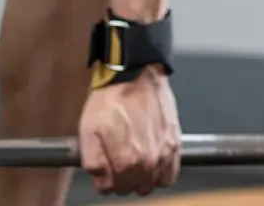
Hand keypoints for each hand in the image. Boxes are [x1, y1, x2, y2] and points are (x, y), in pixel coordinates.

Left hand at [78, 67, 180, 195]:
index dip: (104, 179)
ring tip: (134, 163)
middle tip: (117, 163)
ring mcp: (165, 154)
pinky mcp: (175, 144)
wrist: (135, 74)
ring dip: (142, 179)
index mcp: (125, 163)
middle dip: (122, 180)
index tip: (103, 169)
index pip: (112, 189)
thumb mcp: (88, 130)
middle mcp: (148, 163)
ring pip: (152, 184)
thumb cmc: (111, 99)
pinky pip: (170, 174)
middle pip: (133, 188)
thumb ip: (93, 163)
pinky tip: (151, 161)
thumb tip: (102, 181)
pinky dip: (161, 173)